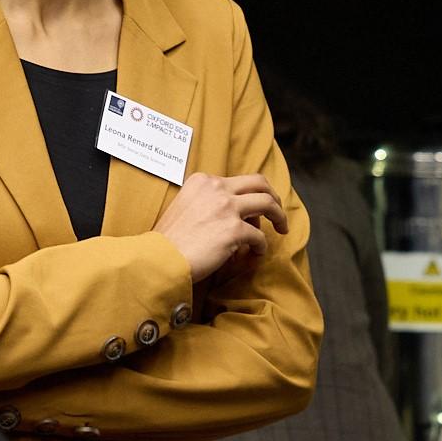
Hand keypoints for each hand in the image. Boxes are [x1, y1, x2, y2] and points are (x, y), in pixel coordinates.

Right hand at [156, 173, 287, 282]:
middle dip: (274, 197)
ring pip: (268, 203)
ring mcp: (226, 207)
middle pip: (259, 183)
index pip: (238, 180)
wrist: (159, 259)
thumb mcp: (184, 207)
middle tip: (278, 212)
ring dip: (279, 216)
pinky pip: (259, 237)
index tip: (254, 211)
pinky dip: (261, 246)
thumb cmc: (169, 241)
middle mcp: (216, 188)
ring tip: (282, 229)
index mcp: (203, 181)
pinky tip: (256, 254)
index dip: (251, 195)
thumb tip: (235, 214)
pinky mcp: (233, 230)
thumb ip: (207, 202)